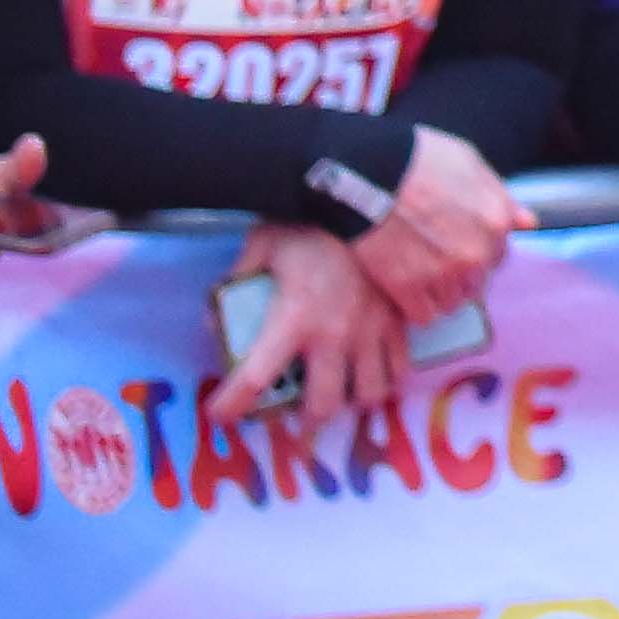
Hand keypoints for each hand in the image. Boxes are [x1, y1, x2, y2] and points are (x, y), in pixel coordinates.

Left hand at [209, 222, 406, 423]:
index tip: (220, 414)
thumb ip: (237, 282)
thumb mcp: (261, 246)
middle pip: (322, 405)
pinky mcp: (400, 320)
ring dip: (350, 403)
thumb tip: (218, 316)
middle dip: (303, 420)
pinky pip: (399, 367)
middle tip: (294, 416)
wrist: (370, 198)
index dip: (231, 405)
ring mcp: (372, 331)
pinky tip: (374, 372)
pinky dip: (386, 379)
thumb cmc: (310, 222)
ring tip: (340, 396)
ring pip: (368, 394)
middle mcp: (334, 335)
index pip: (254, 379)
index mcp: (293, 319)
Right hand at [345, 125, 527, 327]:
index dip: (479, 251)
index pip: (499, 255)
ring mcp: (444, 274)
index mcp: (496, 221)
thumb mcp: (470, 163)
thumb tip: (527, 222)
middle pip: (477, 282)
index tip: (459, 246)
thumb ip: (500, 197)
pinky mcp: (409, 289)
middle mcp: (477, 253)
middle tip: (435, 258)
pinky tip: (406, 290)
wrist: (371, 172)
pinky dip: (416, 307)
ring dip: (440, 292)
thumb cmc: (419, 159)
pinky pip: (424, 315)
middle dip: (461, 274)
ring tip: (419, 273)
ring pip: (453, 302)